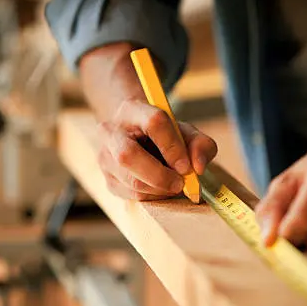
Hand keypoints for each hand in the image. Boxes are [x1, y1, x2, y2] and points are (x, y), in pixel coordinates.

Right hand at [96, 98, 217, 200]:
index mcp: (133, 110)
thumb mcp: (187, 133)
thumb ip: (201, 145)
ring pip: (131, 180)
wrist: (139, 139)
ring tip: (174, 183)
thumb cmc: (166, 135)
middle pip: (128, 155)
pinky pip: (131, 195)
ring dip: (160, 189)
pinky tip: (160, 187)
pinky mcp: (108, 180)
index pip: (154, 123)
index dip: (173, 147)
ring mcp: (105, 157)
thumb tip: (198, 168)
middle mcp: (111, 131)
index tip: (187, 166)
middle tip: (180, 183)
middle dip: (159, 175)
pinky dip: (153, 196)